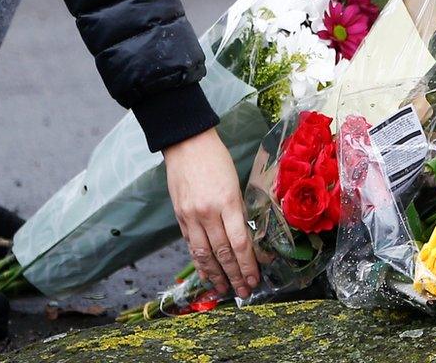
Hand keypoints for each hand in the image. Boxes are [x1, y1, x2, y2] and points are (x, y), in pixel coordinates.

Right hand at [162, 127, 259, 298]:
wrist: (186, 144)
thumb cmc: (216, 159)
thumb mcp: (235, 183)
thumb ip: (239, 211)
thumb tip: (247, 238)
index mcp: (227, 202)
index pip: (240, 242)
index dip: (248, 265)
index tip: (255, 278)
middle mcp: (207, 213)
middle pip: (223, 252)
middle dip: (235, 275)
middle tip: (244, 291)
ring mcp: (191, 216)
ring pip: (204, 254)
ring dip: (217, 275)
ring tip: (226, 289)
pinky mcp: (180, 217)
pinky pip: (191, 246)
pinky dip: (200, 262)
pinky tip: (207, 274)